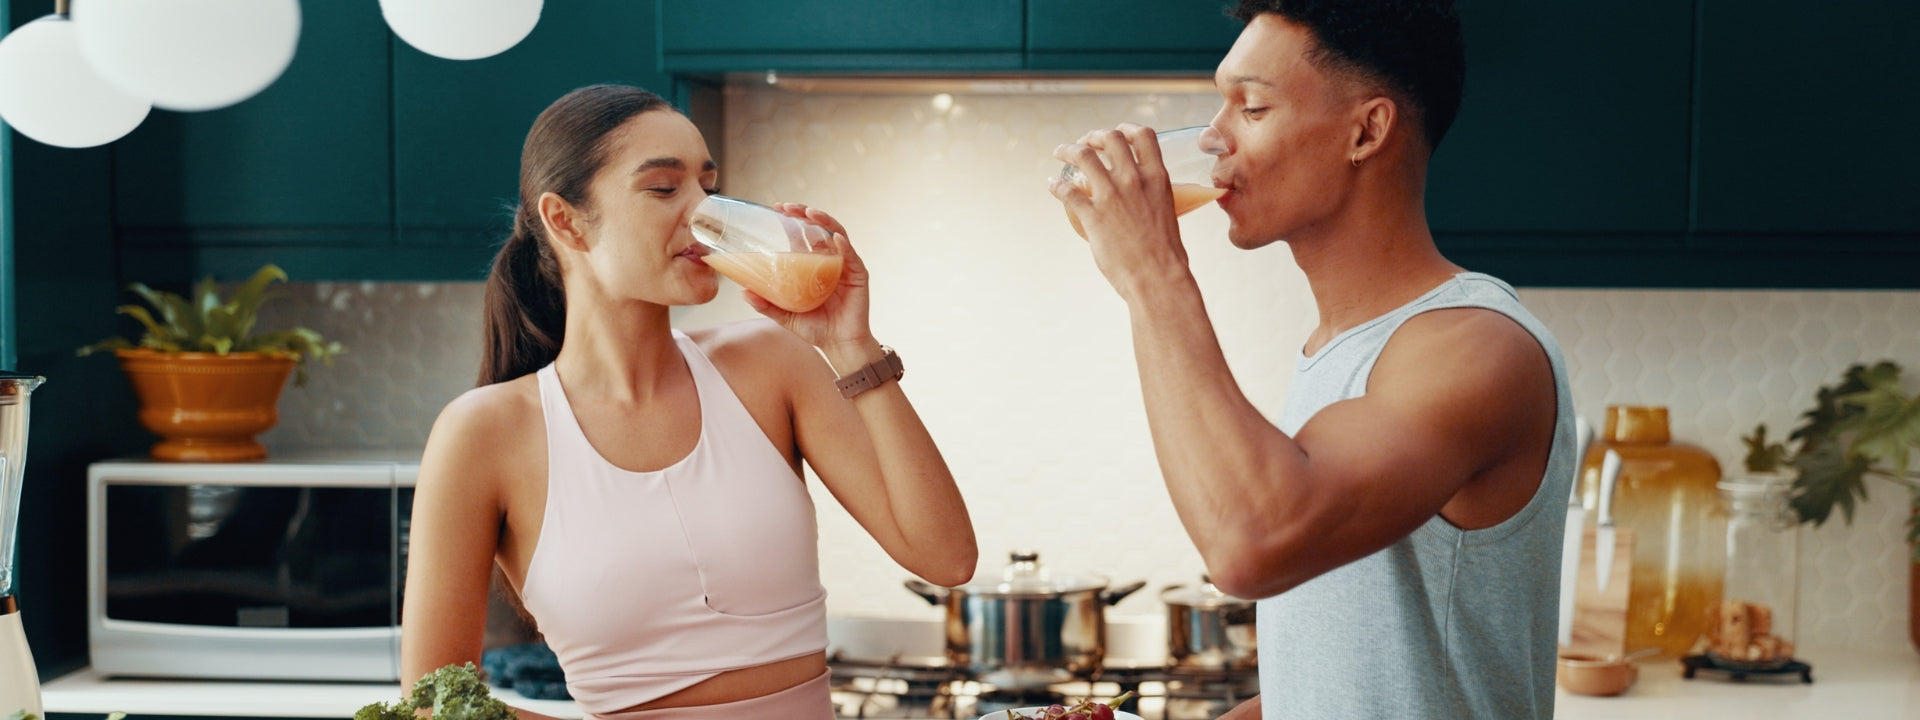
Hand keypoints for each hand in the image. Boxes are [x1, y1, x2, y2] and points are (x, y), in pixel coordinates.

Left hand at [742, 203, 876, 353]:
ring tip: (809, 213)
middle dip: (804, 214)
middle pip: (819, 229)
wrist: (840, 346)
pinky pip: (852, 255)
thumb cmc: (816, 329)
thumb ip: (766, 304)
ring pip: (837, 234)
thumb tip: (742, 291)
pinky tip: (835, 238)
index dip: (791, 221)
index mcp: (813, 266)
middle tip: (787, 208)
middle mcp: (830, 261)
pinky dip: (844, 245)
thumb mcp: (785, 315)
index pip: (803, 236)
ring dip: (824, 221)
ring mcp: (845, 266)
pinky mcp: (859, 275)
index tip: (776, 210)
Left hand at [1048, 123, 1190, 296]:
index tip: (1117, 132)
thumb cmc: (1167, 254)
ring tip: (1060, 152)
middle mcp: (1134, 180)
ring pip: (1084, 156)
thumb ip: (1153, 198)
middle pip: (1110, 138)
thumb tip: (1143, 200)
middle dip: (1094, 135)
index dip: (1127, 129)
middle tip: (1085, 142)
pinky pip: (1067, 190)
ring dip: (1068, 149)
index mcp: (1157, 178)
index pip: (1144, 136)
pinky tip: (1053, 185)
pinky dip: (1056, 185)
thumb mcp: (1167, 213)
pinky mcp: (1093, 216)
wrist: (1158, 278)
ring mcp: (1112, 196)